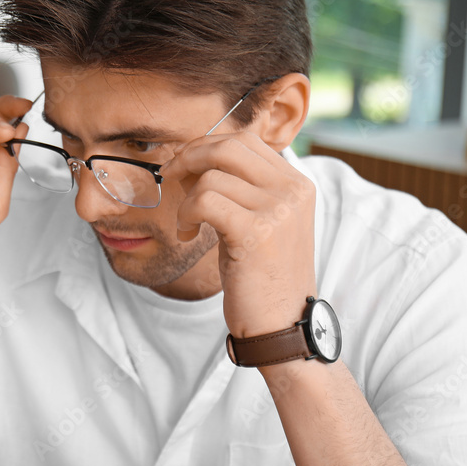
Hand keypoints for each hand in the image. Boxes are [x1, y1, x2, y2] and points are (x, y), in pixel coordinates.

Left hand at [161, 132, 316, 338]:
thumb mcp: (260, 222)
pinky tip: (189, 234)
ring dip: (187, 199)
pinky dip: (187, 214)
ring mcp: (278, 209)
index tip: (183, 165)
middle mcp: (292, 190)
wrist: (282, 324)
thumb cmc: (262, 276)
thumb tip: (193, 159)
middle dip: (189, 157)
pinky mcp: (257, 231)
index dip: (205, 146)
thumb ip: (240, 188)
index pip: (245, 141)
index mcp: (296, 183)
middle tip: (170, 177)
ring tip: (188, 224)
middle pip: (228, 146)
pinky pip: (205, 201)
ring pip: (211, 176)